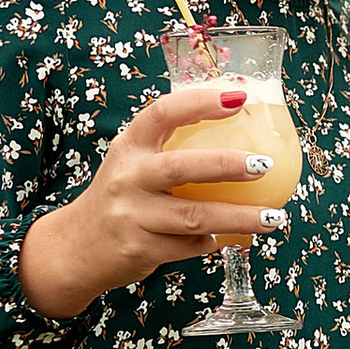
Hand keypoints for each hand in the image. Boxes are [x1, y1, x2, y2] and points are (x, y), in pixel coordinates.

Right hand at [17, 81, 288, 317]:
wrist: (75, 248)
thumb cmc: (119, 196)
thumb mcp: (132, 161)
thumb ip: (169, 145)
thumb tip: (235, 120)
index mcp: (129, 146)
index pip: (163, 113)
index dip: (201, 103)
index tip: (239, 98)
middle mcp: (127, 178)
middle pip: (182, 168)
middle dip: (227, 165)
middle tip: (265, 163)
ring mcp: (132, 216)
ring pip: (194, 216)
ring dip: (239, 217)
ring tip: (274, 217)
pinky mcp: (141, 250)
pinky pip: (189, 245)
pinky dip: (212, 241)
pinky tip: (231, 237)